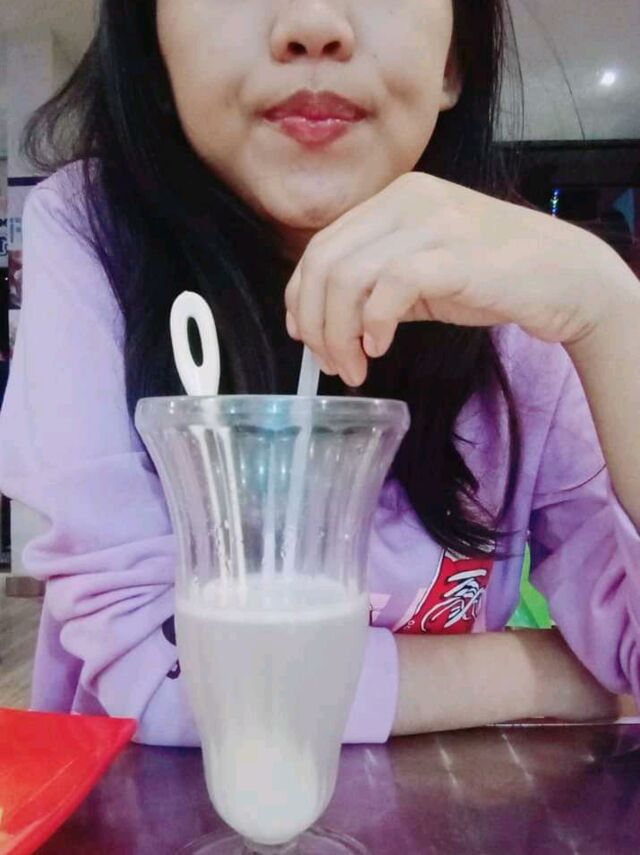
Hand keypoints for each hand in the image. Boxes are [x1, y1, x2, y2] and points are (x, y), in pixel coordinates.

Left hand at [284, 172, 618, 386]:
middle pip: (325, 262)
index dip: (301, 296)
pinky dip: (374, 324)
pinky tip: (381, 347)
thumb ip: (372, 284)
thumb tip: (320, 322)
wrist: (563, 276)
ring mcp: (431, 222)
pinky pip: (389, 288)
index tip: (306, 337)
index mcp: (392, 200)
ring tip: (354, 367)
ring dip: (339, 334)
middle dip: (316, 323)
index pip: (321, 246)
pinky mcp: (453, 253)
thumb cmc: (489, 277)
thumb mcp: (420, 271)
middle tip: (331, 363)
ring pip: (348, 276)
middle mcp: (406, 200)